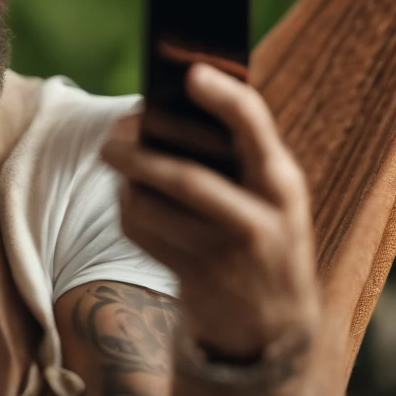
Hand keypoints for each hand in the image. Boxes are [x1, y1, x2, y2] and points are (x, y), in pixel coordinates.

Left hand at [99, 62, 320, 359]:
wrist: (272, 323)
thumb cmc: (263, 230)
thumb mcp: (270, 192)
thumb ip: (237, 151)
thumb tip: (170, 97)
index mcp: (282, 183)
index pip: (254, 129)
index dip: (222, 96)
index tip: (191, 72)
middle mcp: (261, 219)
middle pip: (185, 176)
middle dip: (139, 151)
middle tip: (112, 134)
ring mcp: (226, 254)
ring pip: (152, 205)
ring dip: (125, 179)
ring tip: (117, 159)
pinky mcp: (194, 278)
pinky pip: (142, 231)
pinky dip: (125, 209)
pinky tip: (127, 197)